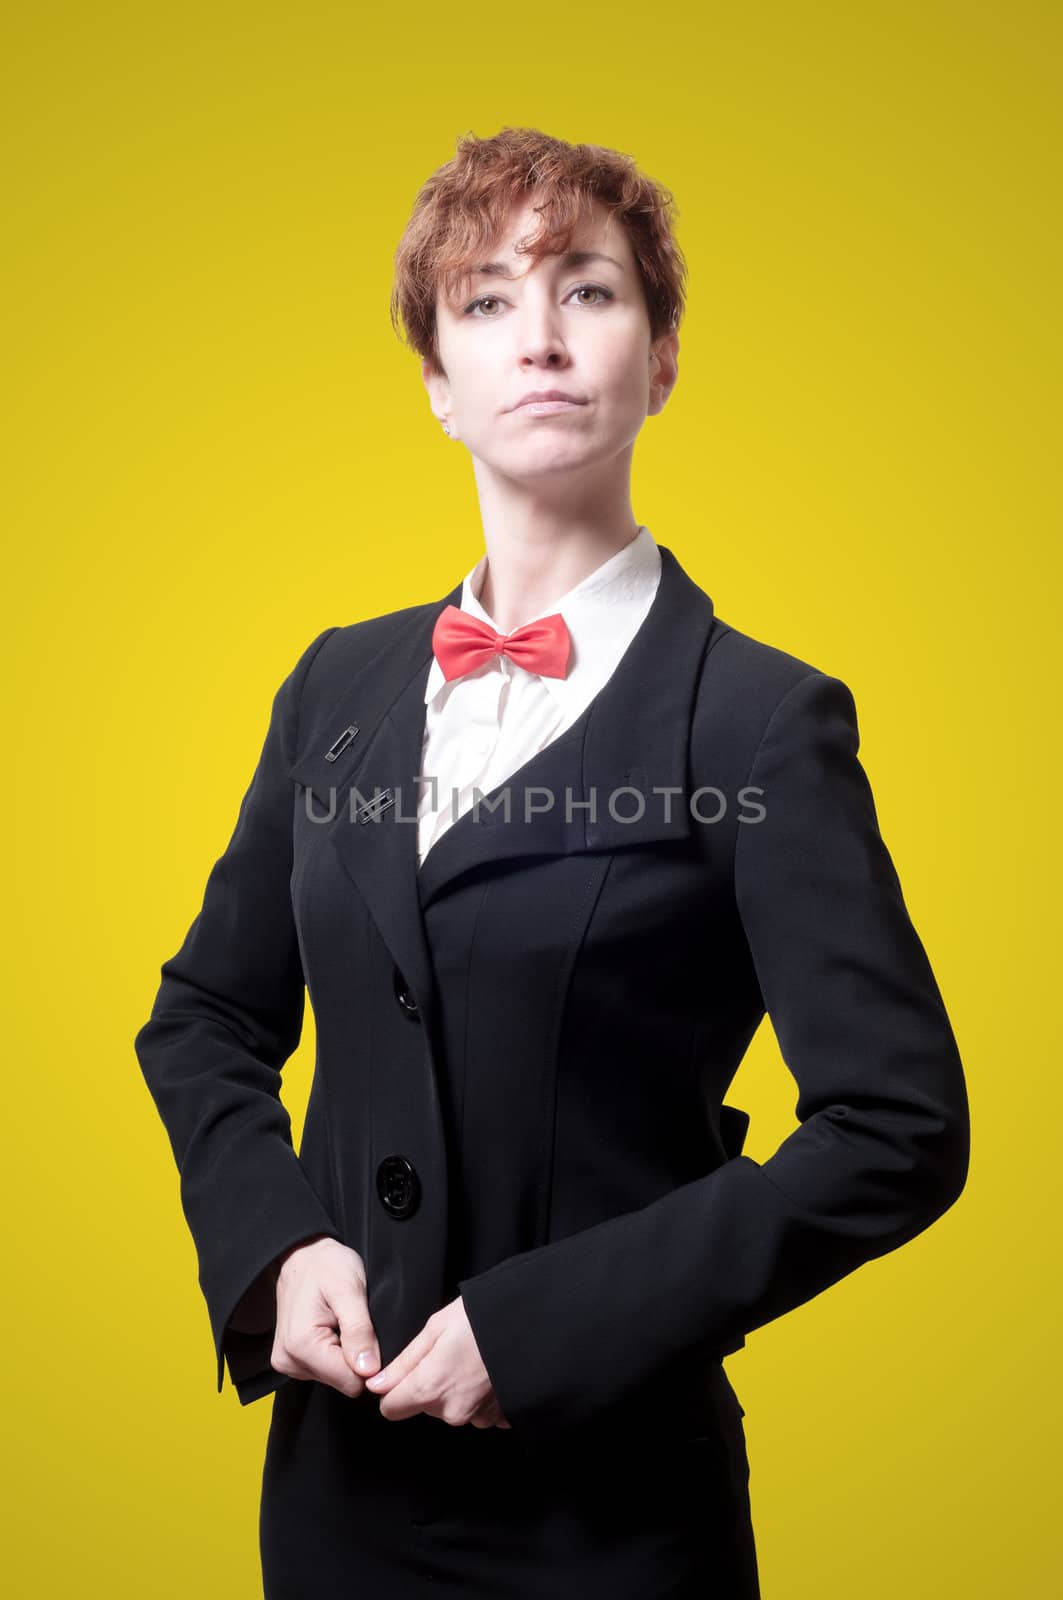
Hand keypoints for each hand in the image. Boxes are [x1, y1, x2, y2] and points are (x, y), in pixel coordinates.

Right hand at [270, 1234, 382, 1397]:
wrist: (302, 1255)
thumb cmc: (326, 1265)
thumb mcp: (350, 1289)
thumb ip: (359, 1331)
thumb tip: (368, 1371)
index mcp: (301, 1345)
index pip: (350, 1382)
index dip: (368, 1361)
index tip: (367, 1333)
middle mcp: (288, 1360)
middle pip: (342, 1382)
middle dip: (354, 1356)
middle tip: (353, 1322)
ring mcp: (287, 1362)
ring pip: (335, 1377)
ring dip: (344, 1352)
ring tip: (340, 1321)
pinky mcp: (290, 1360)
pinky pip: (324, 1370)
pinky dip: (334, 1351)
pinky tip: (331, 1327)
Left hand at [365, 1295, 510, 1428]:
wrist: (534, 1323)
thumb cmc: (482, 1317)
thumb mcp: (436, 1327)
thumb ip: (404, 1362)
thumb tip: (376, 1385)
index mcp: (430, 1388)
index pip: (391, 1409)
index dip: (395, 1389)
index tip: (410, 1370)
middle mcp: (452, 1411)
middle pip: (424, 1406)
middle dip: (429, 1384)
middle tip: (451, 1352)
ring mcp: (478, 1417)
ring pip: (450, 1408)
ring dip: (456, 1390)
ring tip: (473, 1360)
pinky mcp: (499, 1418)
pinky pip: (477, 1410)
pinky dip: (479, 1395)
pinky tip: (488, 1372)